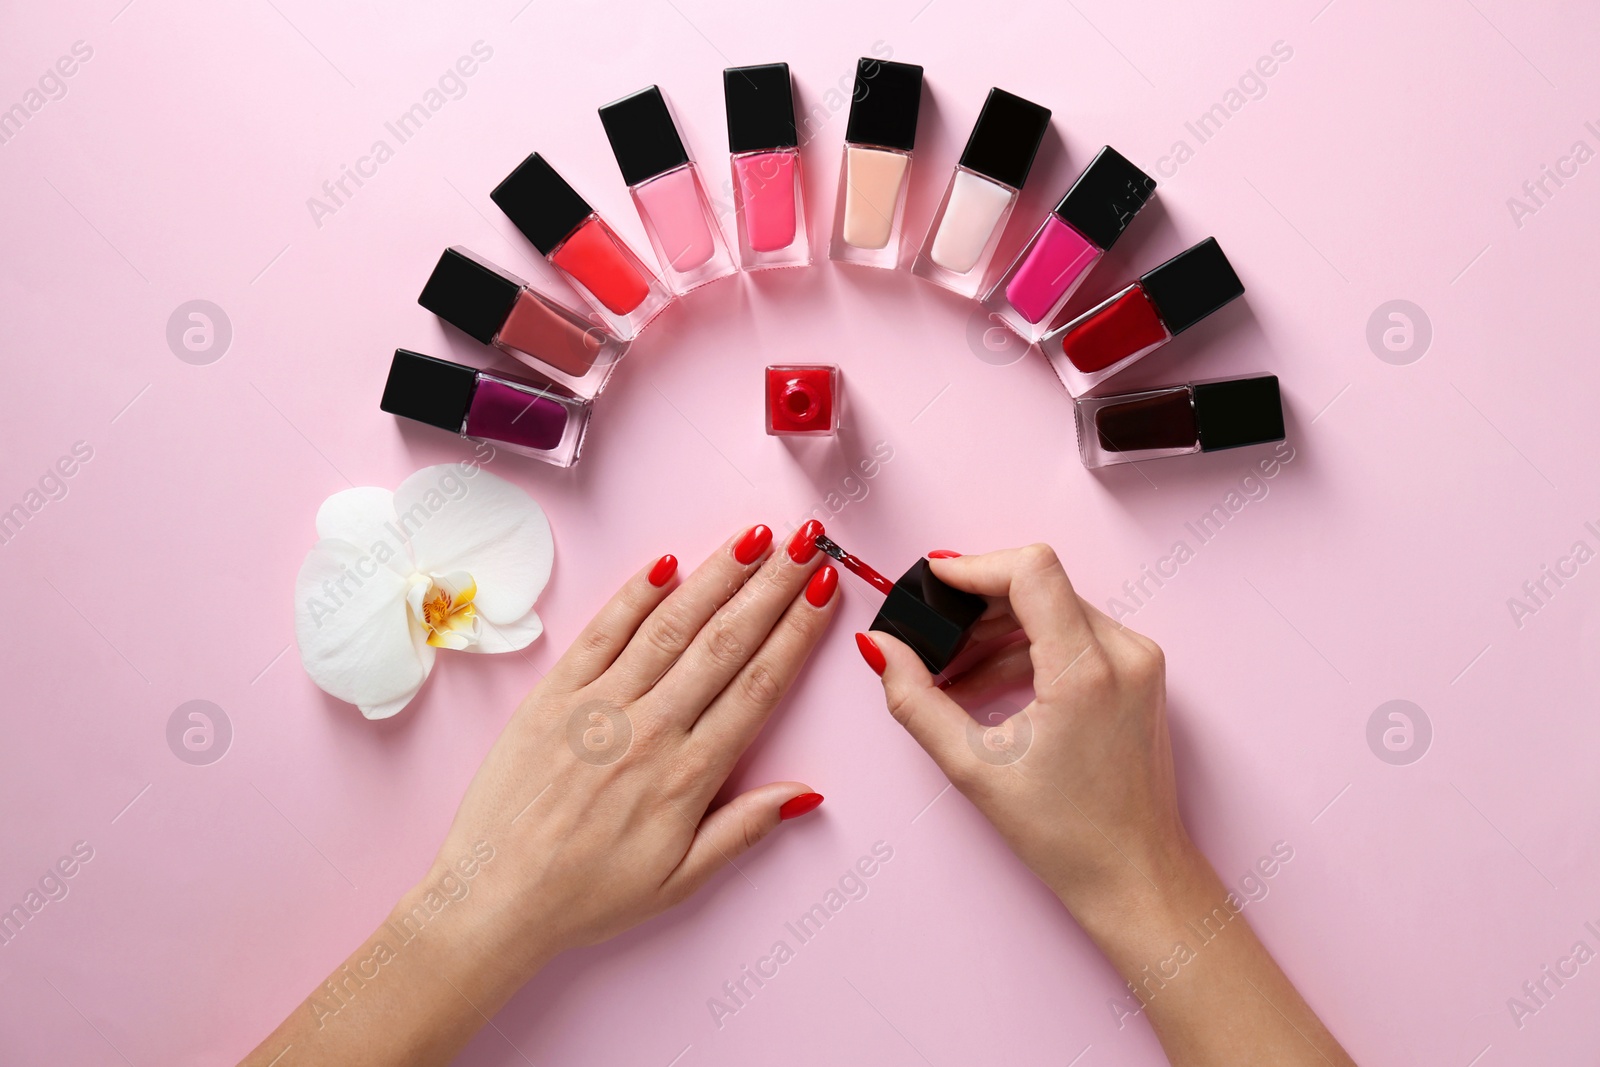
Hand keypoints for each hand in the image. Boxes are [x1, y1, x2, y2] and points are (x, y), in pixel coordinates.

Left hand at [431, 521, 837, 982]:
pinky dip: (636, 594)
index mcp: (686, 776)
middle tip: (807, 542)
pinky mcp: (552, 695)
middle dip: (771, 585)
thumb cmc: (586, 895)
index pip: (758, 686)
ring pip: (671, 625)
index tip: (823, 591)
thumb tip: (807, 794)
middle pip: (725, 642)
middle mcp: (648, 729)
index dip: (796, 632)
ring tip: (755, 537)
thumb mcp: (680, 881)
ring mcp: (597, 706)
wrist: (493, 897)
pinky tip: (668, 562)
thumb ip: (744, 830)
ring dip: (717, 575)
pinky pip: (602, 632)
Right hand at [858, 545, 1355, 1066]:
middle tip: (932, 638)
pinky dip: (1028, 647)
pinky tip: (990, 686)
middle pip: (1040, 584)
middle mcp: (1124, 652)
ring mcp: (1138, 660)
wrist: (1135, 875)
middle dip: (978, 604)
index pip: (1031, 570)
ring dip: (999, 628)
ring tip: (954, 674)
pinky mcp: (1139, 672)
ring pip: (1056, 605)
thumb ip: (915, 699)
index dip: (974, 566)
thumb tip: (879, 648)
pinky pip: (1076, 631)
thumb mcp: (973, 768)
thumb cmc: (1067, 834)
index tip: (933, 579)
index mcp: (1086, 670)